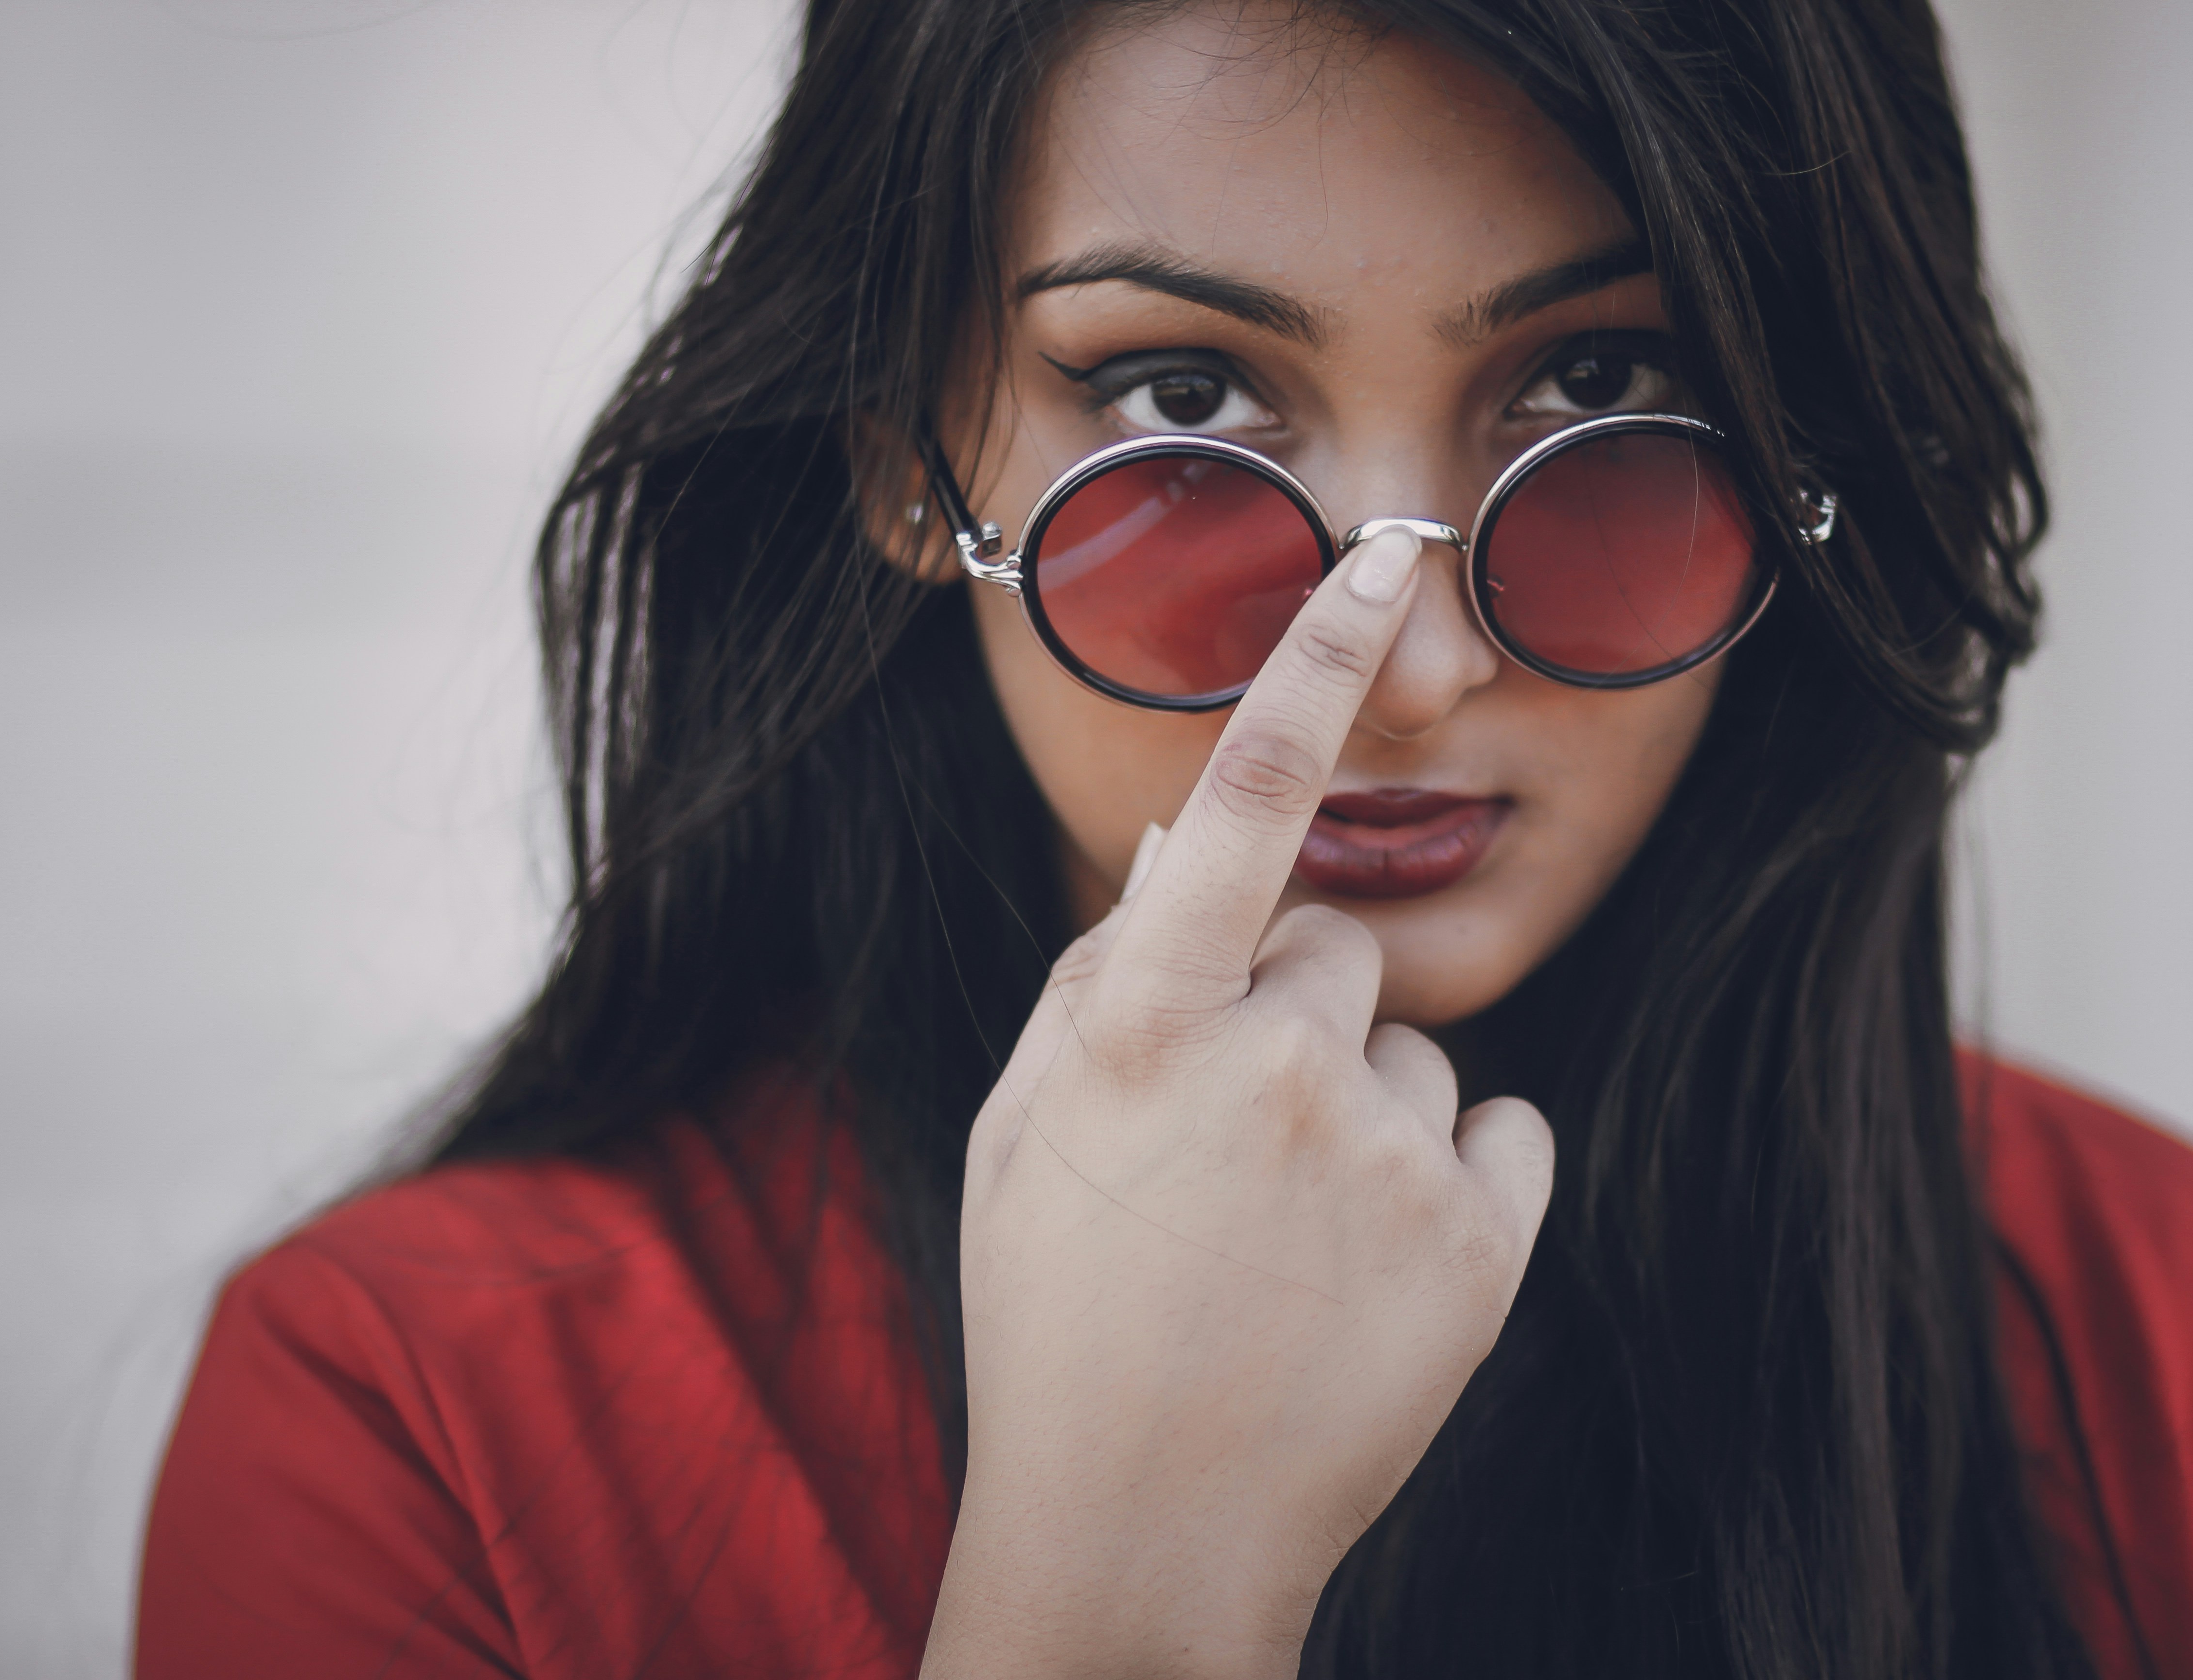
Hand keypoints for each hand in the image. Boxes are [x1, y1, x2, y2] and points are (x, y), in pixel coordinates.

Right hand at [920, 530, 1554, 1679]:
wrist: (1144, 1529)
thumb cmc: (1060, 1311)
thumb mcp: (1026, 1128)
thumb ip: (1103, 976)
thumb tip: (1178, 849)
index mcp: (1144, 1029)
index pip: (1237, 803)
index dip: (1312, 662)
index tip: (1384, 554)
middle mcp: (1276, 1068)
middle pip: (1332, 948)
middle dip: (1290, 1015)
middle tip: (1231, 1147)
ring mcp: (1389, 1159)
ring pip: (1413, 1050)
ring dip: (1363, 1112)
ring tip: (1287, 1234)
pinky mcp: (1484, 1245)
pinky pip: (1501, 1133)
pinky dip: (1452, 1180)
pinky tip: (1372, 1263)